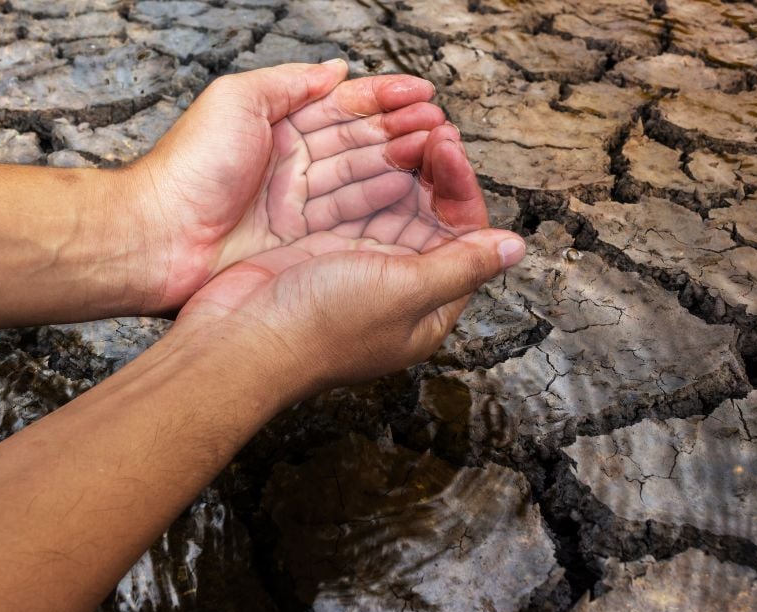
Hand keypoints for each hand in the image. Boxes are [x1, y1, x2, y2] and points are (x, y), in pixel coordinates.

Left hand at [112, 61, 446, 311]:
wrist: (155, 238)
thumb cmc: (186, 168)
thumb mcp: (236, 100)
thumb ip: (289, 83)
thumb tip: (335, 69)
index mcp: (276, 124)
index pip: (342, 106)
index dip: (383, 98)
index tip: (422, 94)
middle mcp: (291, 163)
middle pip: (358, 141)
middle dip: (402, 129)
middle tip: (440, 125)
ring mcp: (297, 204)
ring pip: (361, 177)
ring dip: (400, 163)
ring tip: (437, 152)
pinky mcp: (300, 241)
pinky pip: (350, 216)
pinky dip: (383, 202)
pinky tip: (411, 190)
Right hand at [170, 128, 526, 396]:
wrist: (240, 339)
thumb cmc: (321, 327)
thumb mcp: (404, 292)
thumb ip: (461, 266)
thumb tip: (516, 247)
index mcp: (429, 306)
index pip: (464, 236)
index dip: (461, 188)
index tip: (449, 147)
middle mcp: (399, 286)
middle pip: (432, 216)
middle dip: (436, 172)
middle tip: (433, 127)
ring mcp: (360, 267)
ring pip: (395, 205)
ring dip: (404, 167)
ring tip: (407, 129)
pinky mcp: (324, 250)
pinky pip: (357, 205)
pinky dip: (367, 176)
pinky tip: (369, 148)